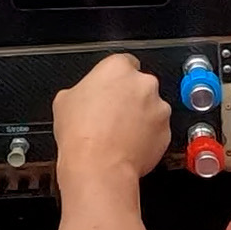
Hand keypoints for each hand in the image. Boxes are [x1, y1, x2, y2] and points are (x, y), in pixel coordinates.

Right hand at [52, 54, 169, 190]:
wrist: (98, 167)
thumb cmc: (80, 135)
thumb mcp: (64, 101)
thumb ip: (81, 89)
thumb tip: (83, 95)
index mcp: (117, 68)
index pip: (123, 62)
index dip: (114, 78)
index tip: (110, 89)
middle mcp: (143, 83)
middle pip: (139, 85)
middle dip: (129, 97)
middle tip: (111, 114)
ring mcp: (159, 107)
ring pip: (151, 108)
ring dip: (140, 116)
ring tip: (119, 133)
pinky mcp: (166, 131)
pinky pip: (157, 130)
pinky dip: (148, 136)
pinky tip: (129, 145)